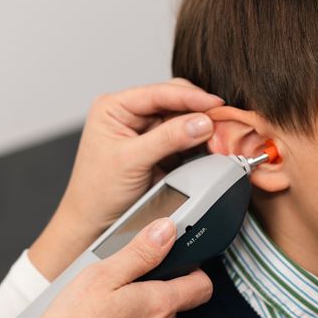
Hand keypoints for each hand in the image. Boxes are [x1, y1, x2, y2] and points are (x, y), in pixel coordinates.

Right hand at [20, 218, 212, 317]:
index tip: (176, 260)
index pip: (201, 285)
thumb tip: (165, 231)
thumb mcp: (102, 276)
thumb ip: (140, 252)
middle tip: (120, 285)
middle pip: (172, 303)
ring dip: (137, 313)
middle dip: (151, 290)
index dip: (192, 268)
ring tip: (104, 309)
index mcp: (159, 304)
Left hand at [29, 78, 222, 279]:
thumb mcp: (131, 160)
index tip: (215, 103)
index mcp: (115, 107)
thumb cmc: (97, 192)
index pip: (158, 92)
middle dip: (199, 111)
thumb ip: (167, 138)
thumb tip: (202, 122)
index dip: (189, 96)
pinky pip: (186, 140)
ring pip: (183, 120)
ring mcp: (146, 132)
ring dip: (202, 127)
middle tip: (223, 121)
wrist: (94, 225)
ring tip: (222, 135)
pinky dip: (200, 143)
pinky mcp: (160, 151)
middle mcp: (131, 115)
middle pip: (174, 102)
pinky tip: (213, 146)